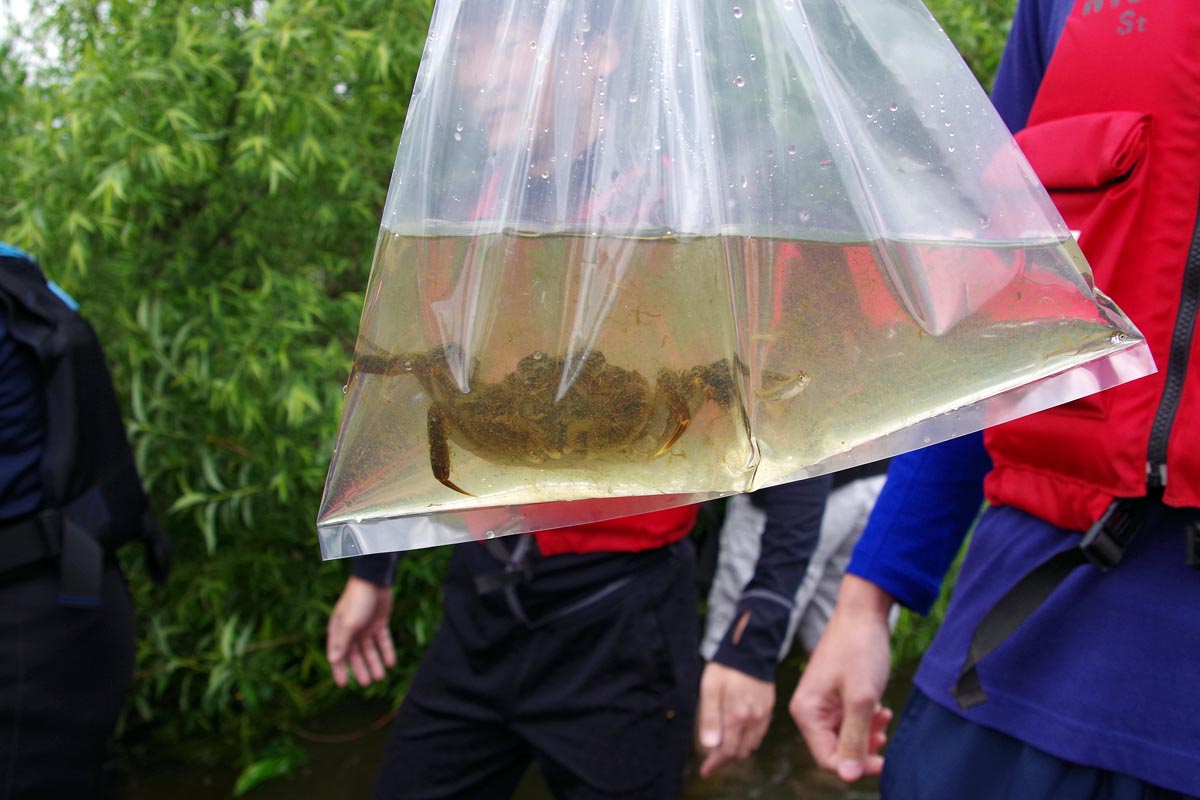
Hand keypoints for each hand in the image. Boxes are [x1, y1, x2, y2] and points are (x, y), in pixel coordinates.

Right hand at [326, 576, 396, 686]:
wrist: (375, 580)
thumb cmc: (357, 601)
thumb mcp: (349, 623)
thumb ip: (341, 642)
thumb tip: (333, 661)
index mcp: (338, 630)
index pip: (337, 655)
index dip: (340, 670)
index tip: (343, 685)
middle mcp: (350, 630)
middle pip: (355, 655)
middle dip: (361, 669)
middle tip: (367, 684)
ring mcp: (365, 626)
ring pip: (370, 650)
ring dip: (375, 662)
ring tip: (381, 677)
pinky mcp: (379, 622)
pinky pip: (382, 640)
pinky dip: (386, 651)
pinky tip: (391, 663)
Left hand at [696, 662, 775, 777]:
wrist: (751, 649)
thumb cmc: (726, 667)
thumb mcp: (709, 688)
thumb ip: (709, 717)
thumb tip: (709, 745)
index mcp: (737, 716)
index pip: (727, 751)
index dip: (715, 764)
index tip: (705, 771)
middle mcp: (753, 719)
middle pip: (740, 752)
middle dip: (725, 758)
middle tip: (711, 758)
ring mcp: (763, 715)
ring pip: (751, 745)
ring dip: (737, 749)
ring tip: (722, 746)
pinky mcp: (769, 709)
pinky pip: (759, 734)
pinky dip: (748, 740)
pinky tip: (738, 733)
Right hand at [789, 575, 893, 781]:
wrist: (863, 614)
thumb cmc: (859, 650)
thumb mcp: (861, 699)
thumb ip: (855, 738)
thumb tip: (848, 776)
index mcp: (807, 712)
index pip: (828, 758)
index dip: (855, 765)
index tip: (882, 760)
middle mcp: (810, 710)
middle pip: (836, 749)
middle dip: (863, 747)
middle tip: (884, 734)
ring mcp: (822, 703)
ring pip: (845, 736)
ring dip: (867, 733)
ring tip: (883, 717)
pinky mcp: (835, 696)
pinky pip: (849, 721)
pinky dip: (867, 720)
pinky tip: (882, 709)